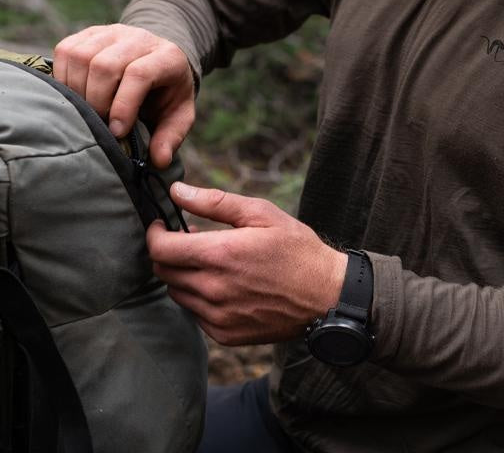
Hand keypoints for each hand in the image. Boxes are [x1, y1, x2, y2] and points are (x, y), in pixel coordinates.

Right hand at [53, 24, 194, 167]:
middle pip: (105, 66)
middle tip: (100, 124)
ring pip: (81, 57)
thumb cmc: (167, 92)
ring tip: (88, 111)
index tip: (117, 131)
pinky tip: (76, 95)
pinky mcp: (89, 33)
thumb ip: (171, 136)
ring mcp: (112, 32)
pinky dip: (64, 77)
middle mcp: (139, 38)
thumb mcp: (179, 114)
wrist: (158, 59)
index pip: (139, 74)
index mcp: (167, 57)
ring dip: (77, 91)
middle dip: (97, 102)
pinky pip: (66, 51)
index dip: (124, 105)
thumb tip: (160, 160)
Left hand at [147, 183, 347, 345]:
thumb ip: (215, 202)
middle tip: (189, 239)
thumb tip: (176, 191)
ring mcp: (217, 316)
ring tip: (209, 261)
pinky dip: (199, 298)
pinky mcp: (225, 334)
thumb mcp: (262, 214)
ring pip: (176, 293)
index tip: (162, 225)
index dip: (155, 234)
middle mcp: (213, 289)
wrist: (326, 295)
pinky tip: (223, 285)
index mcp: (220, 255)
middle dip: (168, 252)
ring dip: (183, 275)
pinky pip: (195, 314)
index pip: (160, 249)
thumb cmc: (297, 248)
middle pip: (164, 271)